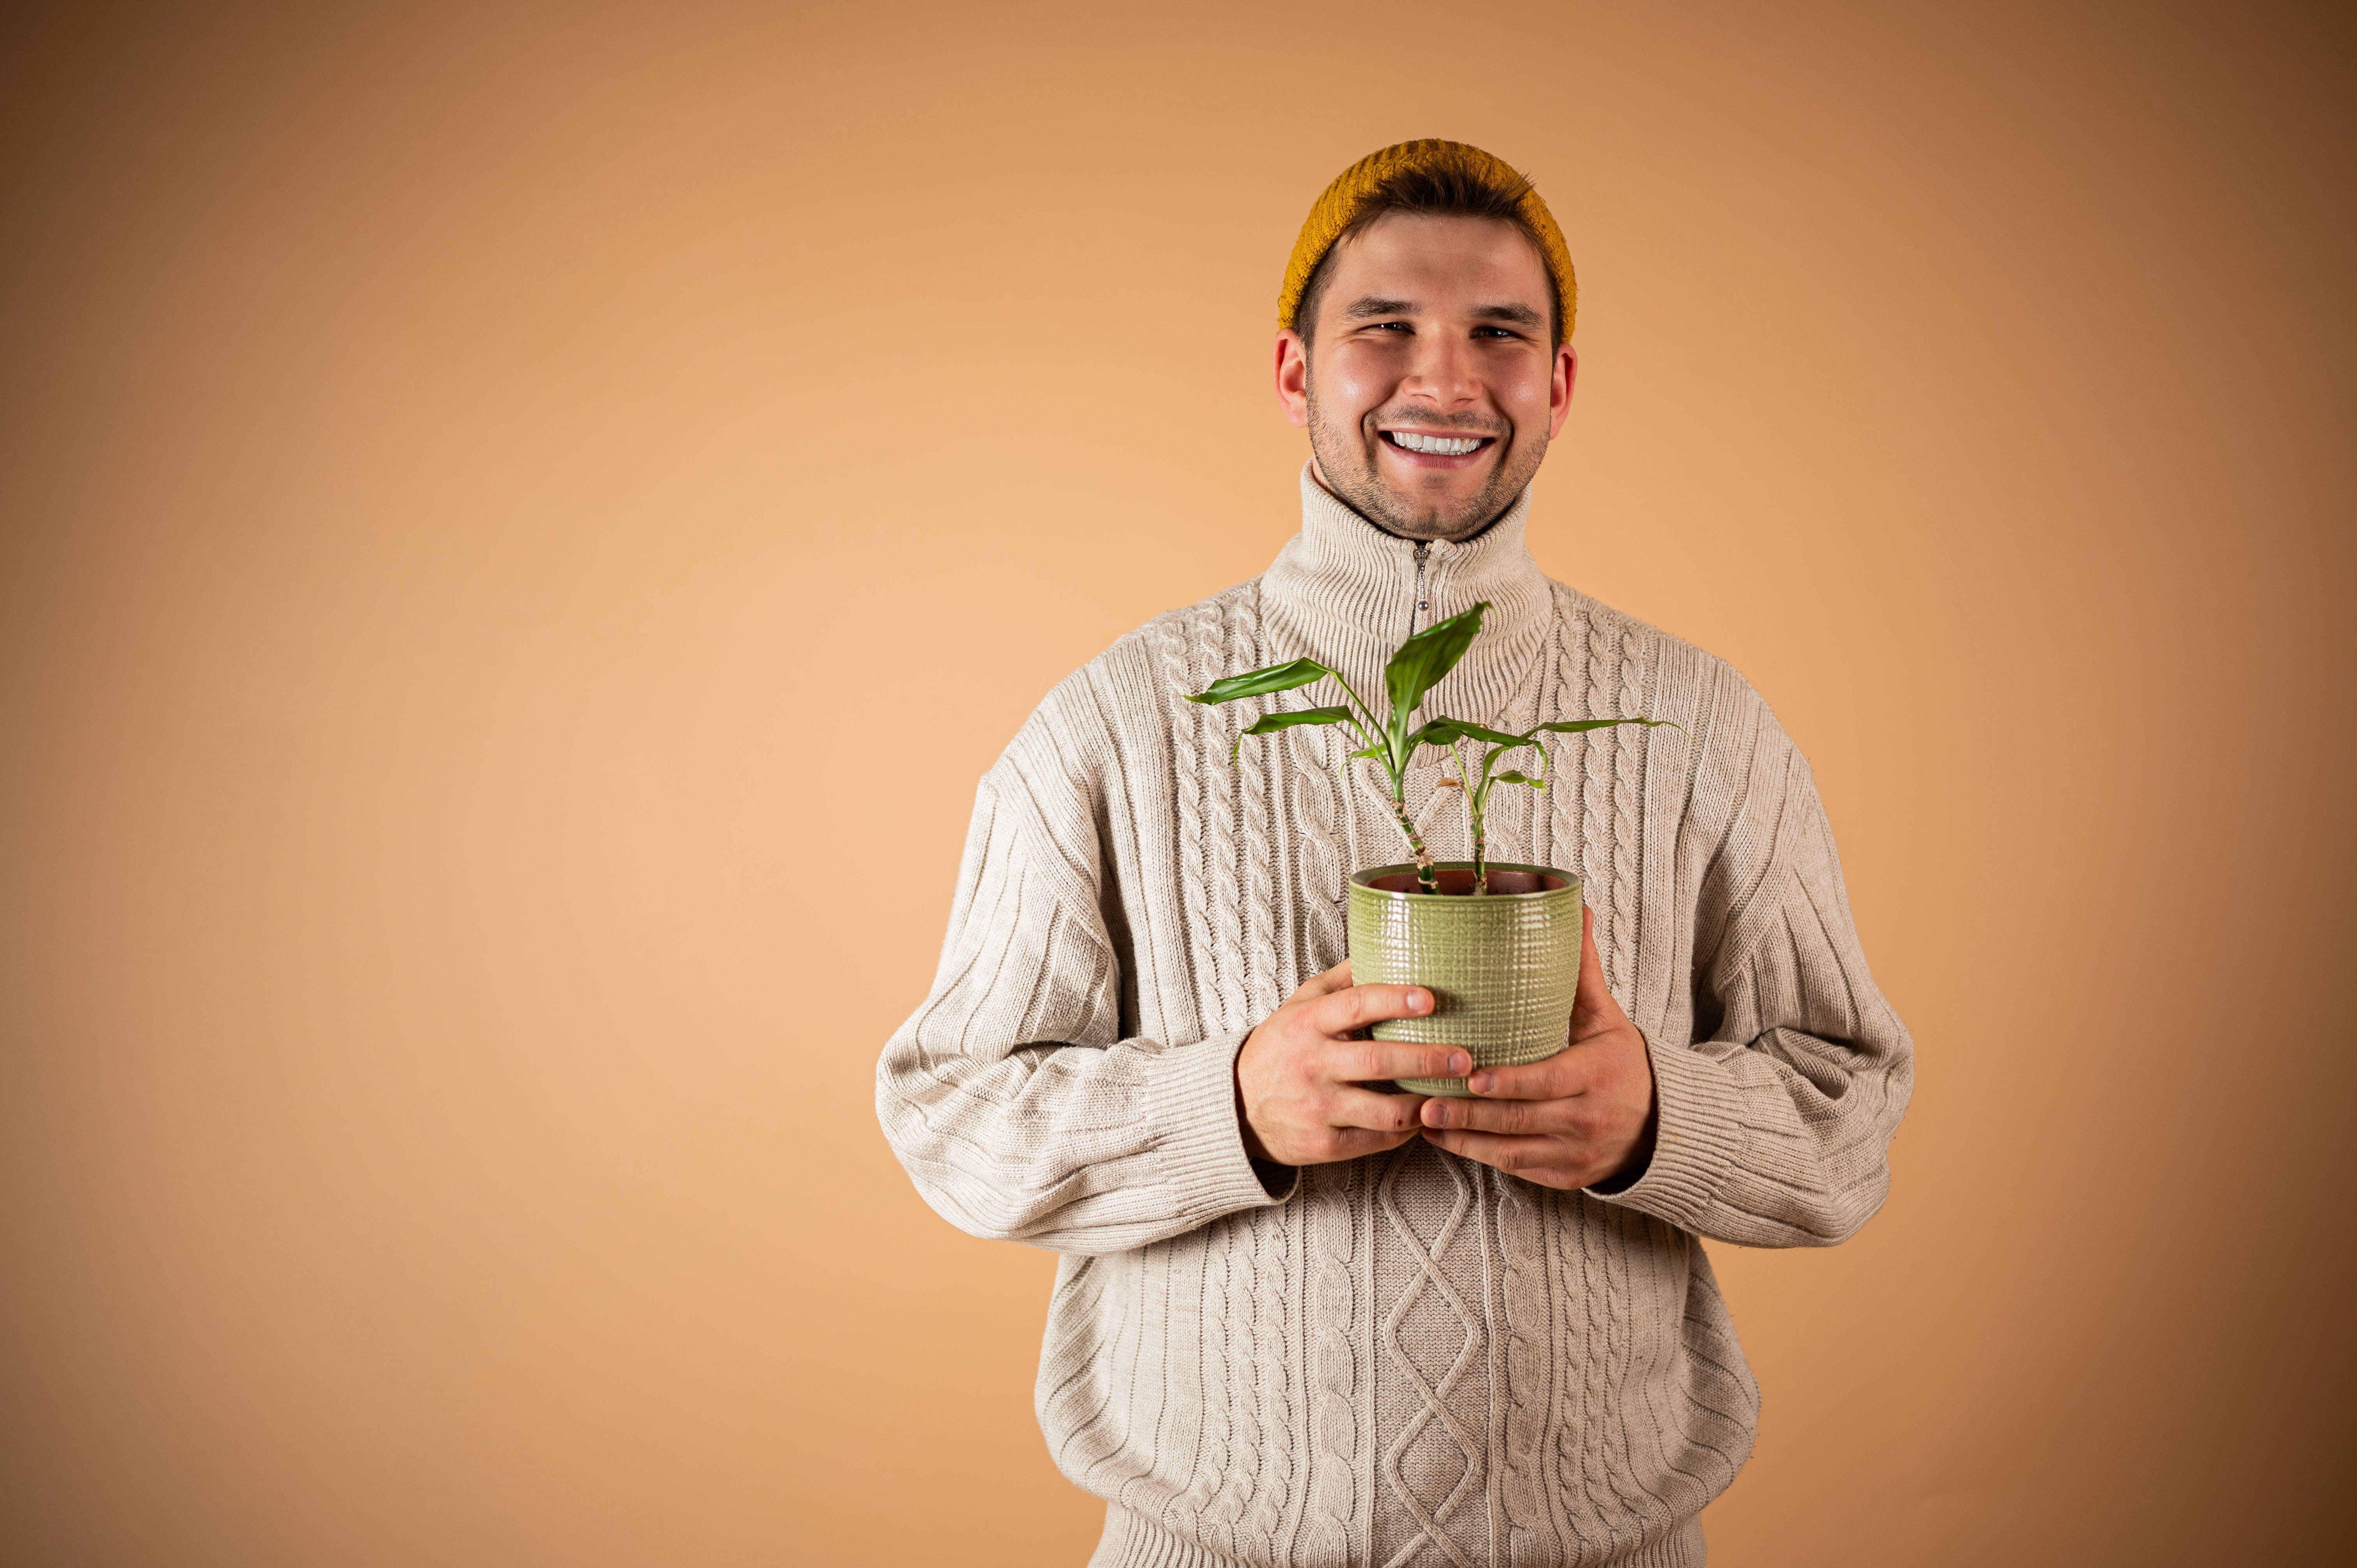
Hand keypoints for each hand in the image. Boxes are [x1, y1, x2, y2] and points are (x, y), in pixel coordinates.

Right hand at [1236, 960, 1470, 1166]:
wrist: (1236, 1106)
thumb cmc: (1280, 1048)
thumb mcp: (1299, 1005)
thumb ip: (1340, 981)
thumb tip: (1382, 948)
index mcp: (1307, 1024)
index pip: (1355, 1006)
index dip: (1395, 1000)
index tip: (1430, 999)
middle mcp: (1312, 1066)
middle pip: (1379, 1061)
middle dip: (1428, 1059)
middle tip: (1464, 1058)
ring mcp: (1318, 1108)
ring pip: (1386, 1111)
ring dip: (1424, 1103)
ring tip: (1448, 1094)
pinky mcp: (1324, 1145)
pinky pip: (1377, 1140)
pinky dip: (1405, 1131)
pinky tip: (1420, 1118)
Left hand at [1418, 907, 1656, 1189]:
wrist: (1661, 1126)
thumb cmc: (1622, 1064)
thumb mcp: (1607, 1019)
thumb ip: (1582, 971)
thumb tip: (1576, 909)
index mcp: (1595, 1075)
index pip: (1548, 1081)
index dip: (1509, 1083)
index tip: (1473, 1077)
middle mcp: (1586, 1118)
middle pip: (1522, 1119)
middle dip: (1471, 1115)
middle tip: (1427, 1104)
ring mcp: (1575, 1153)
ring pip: (1513, 1151)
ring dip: (1466, 1139)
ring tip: (1425, 1123)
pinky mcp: (1564, 1176)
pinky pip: (1517, 1168)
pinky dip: (1481, 1156)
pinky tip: (1448, 1141)